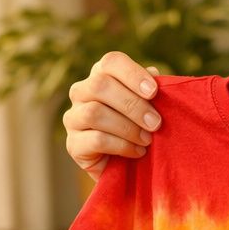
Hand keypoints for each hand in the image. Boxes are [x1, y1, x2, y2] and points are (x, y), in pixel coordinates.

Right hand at [62, 51, 162, 179]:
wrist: (129, 167)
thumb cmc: (141, 128)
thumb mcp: (150, 107)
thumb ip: (151, 90)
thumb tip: (154, 73)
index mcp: (101, 75)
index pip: (111, 62)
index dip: (132, 73)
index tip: (154, 92)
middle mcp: (81, 92)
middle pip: (100, 85)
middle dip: (133, 105)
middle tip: (156, 123)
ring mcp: (73, 118)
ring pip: (94, 113)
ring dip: (127, 127)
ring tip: (147, 140)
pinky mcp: (73, 144)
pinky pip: (95, 139)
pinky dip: (122, 145)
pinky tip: (137, 152)